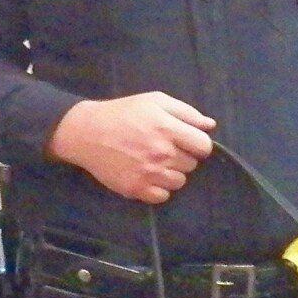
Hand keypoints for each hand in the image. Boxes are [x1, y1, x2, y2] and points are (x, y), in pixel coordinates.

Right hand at [47, 92, 214, 202]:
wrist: (87, 132)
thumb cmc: (123, 113)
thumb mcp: (155, 101)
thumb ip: (186, 112)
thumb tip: (210, 125)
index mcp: (167, 129)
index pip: (204, 146)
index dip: (198, 144)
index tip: (186, 141)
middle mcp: (161, 153)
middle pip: (192, 165)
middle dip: (182, 156)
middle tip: (163, 148)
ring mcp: (148, 173)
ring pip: (179, 182)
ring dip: (171, 173)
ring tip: (154, 162)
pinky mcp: (136, 189)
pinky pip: (162, 196)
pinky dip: (158, 188)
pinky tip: (147, 175)